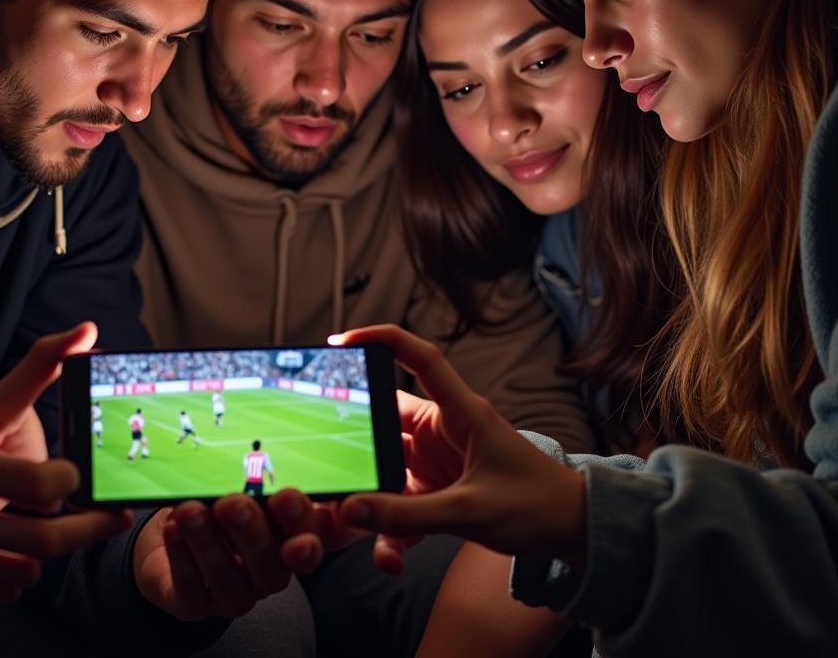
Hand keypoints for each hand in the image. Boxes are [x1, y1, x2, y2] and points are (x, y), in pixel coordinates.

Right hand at [0, 322, 131, 605]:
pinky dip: (16, 574)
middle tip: (110, 517)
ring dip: (46, 552)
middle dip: (85, 530)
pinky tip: (5, 551)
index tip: (78, 475)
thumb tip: (88, 331)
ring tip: (44, 528)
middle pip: (41, 540)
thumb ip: (37, 371)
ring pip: (27, 571)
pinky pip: (5, 592)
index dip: (70, 482)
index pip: (37, 485)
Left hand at [132, 488, 326, 620]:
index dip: (314, 524)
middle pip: (273, 566)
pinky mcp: (196, 608)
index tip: (287, 497)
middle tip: (232, 503)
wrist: (174, 534)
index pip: (316, 541)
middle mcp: (270, 574)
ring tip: (190, 511)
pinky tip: (173, 528)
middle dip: (252, 532)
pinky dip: (182, 557)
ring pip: (228, 579)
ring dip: (207, 543)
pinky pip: (191, 589)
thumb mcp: (243, 488)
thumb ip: (258, 483)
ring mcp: (236, 596)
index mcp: (292, 542)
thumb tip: (259, 461)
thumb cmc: (218, 506)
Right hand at [329, 325, 587, 571]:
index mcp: (461, 412)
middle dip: (355, 439)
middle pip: (387, 419)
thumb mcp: (470, 511)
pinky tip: (388, 558)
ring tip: (348, 521)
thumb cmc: (536, 506)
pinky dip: (392, 528)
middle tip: (323, 455)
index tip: (343, 341)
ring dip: (372, 494)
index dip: (382, 340)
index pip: (420, 359)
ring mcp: (439, 461)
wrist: (573, 535)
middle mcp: (444, 429)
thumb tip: (352, 510)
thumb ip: (408, 516)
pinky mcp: (438, 491)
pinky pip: (402, 502)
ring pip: (389, 466)